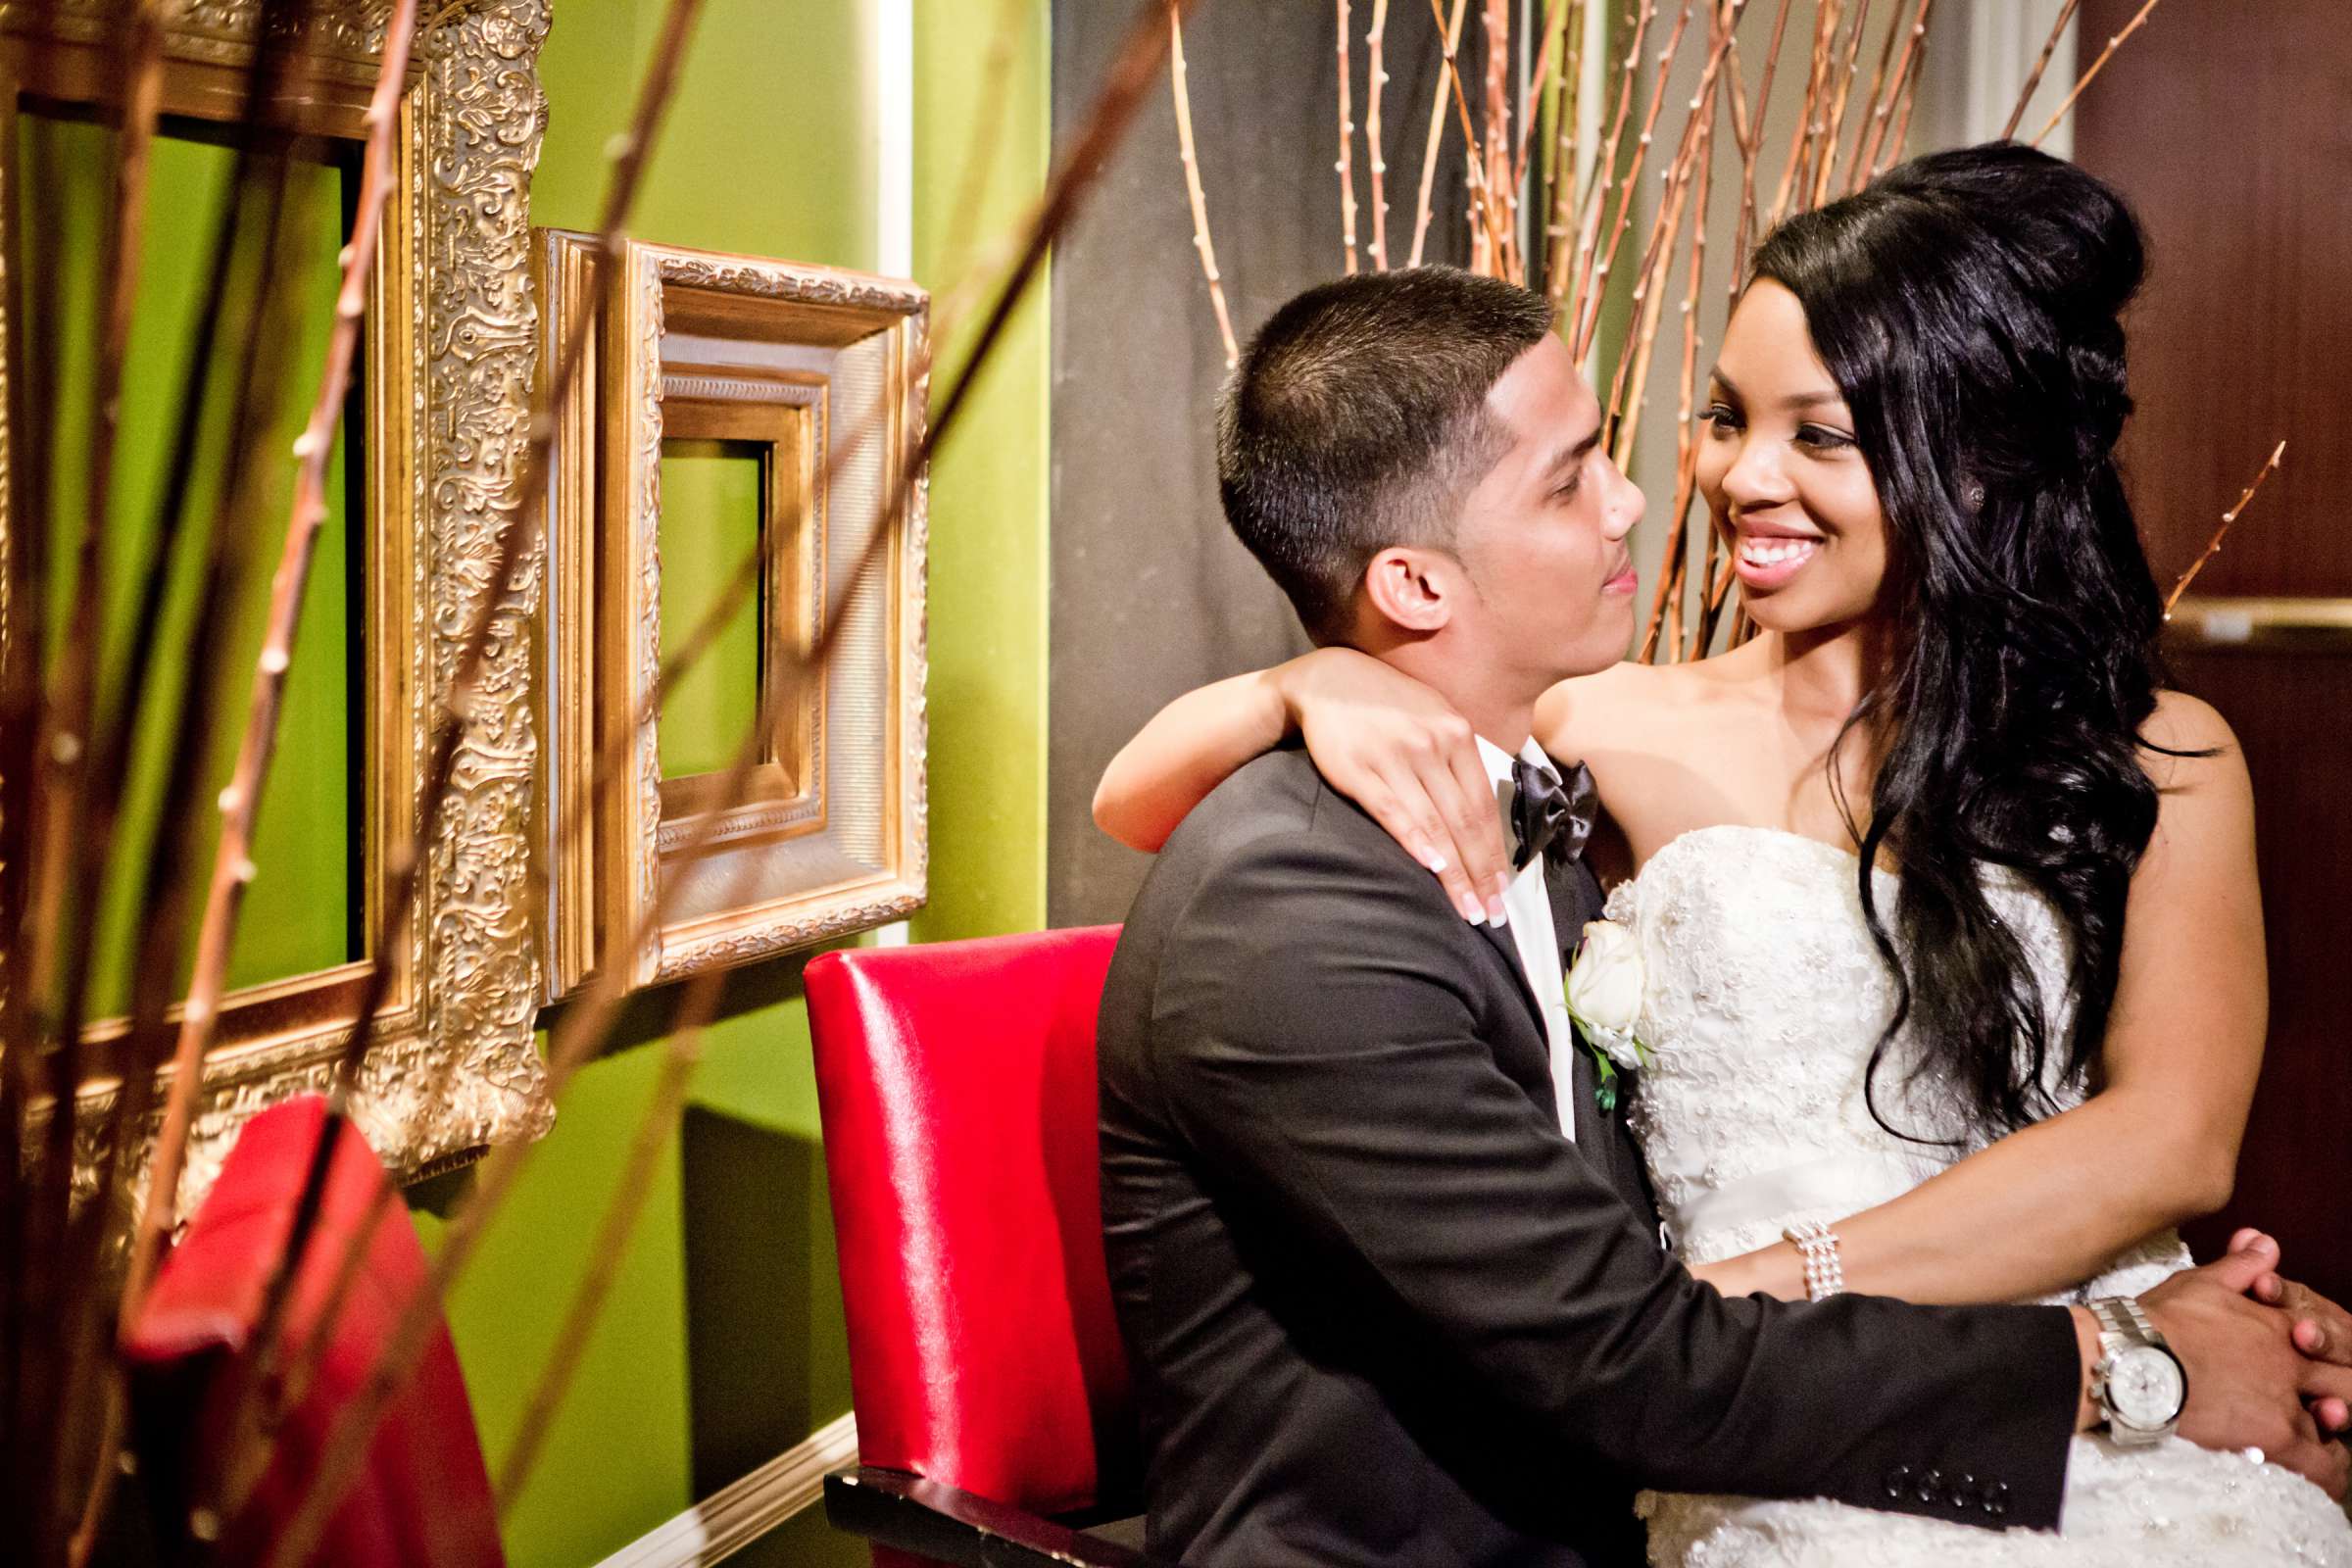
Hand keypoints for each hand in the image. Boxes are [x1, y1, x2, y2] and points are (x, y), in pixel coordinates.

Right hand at [1273, 648, 1512, 922]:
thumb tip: (1484, 812)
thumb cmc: (1388, 704)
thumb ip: (1459, 758)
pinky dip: (1416, 841)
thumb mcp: (1435, 715)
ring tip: (1467, 908)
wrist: (1330, 680)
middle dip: (1481, 873)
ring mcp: (1396, 758)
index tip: (1502, 890)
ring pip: (1435, 824)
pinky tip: (1432, 868)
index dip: (1495, 853)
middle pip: (1465, 821)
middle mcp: (1432, 745)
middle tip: (1492, 913)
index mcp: (1457, 734)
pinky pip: (1394, 812)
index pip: (1483, 806)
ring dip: (1454, 873)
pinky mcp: (1360, 771)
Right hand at [2135, 1237, 2351, 1499]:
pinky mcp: (2274, 1437)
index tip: (2328, 1361)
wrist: (2133, 1361)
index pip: (2326, 1336)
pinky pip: (2323, 1464)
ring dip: (2337, 1425)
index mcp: (2275, 1324)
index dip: (2332, 1349)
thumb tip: (2266, 1240)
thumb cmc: (2158, 1322)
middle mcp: (2290, 1362)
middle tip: (2336, 1402)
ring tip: (2329, 1432)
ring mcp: (2286, 1401)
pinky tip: (2329, 1475)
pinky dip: (2331, 1471)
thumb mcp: (2199, 1283)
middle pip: (2346, 1380)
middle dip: (2346, 1390)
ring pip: (2338, 1420)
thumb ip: (2241, 1266)